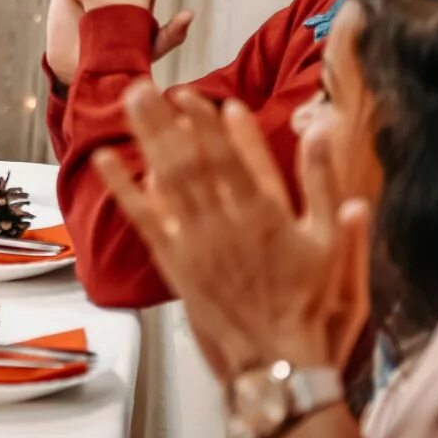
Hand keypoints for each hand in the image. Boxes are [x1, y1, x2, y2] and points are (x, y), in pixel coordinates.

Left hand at [92, 85, 370, 380]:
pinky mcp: (175, 260)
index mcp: (265, 214)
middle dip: (167, 120)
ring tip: (131, 103)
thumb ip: (324, 181)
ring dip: (147, 139)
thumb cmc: (307, 296)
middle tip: (146, 85)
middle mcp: (226, 222)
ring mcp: (196, 241)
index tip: (199, 96)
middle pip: (191, 161)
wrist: (277, 352)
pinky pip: (144, 218)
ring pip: (167, 180)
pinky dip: (124, 187)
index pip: (234, 158)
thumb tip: (323, 129)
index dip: (212, 125)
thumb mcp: (330, 239)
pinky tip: (107, 160)